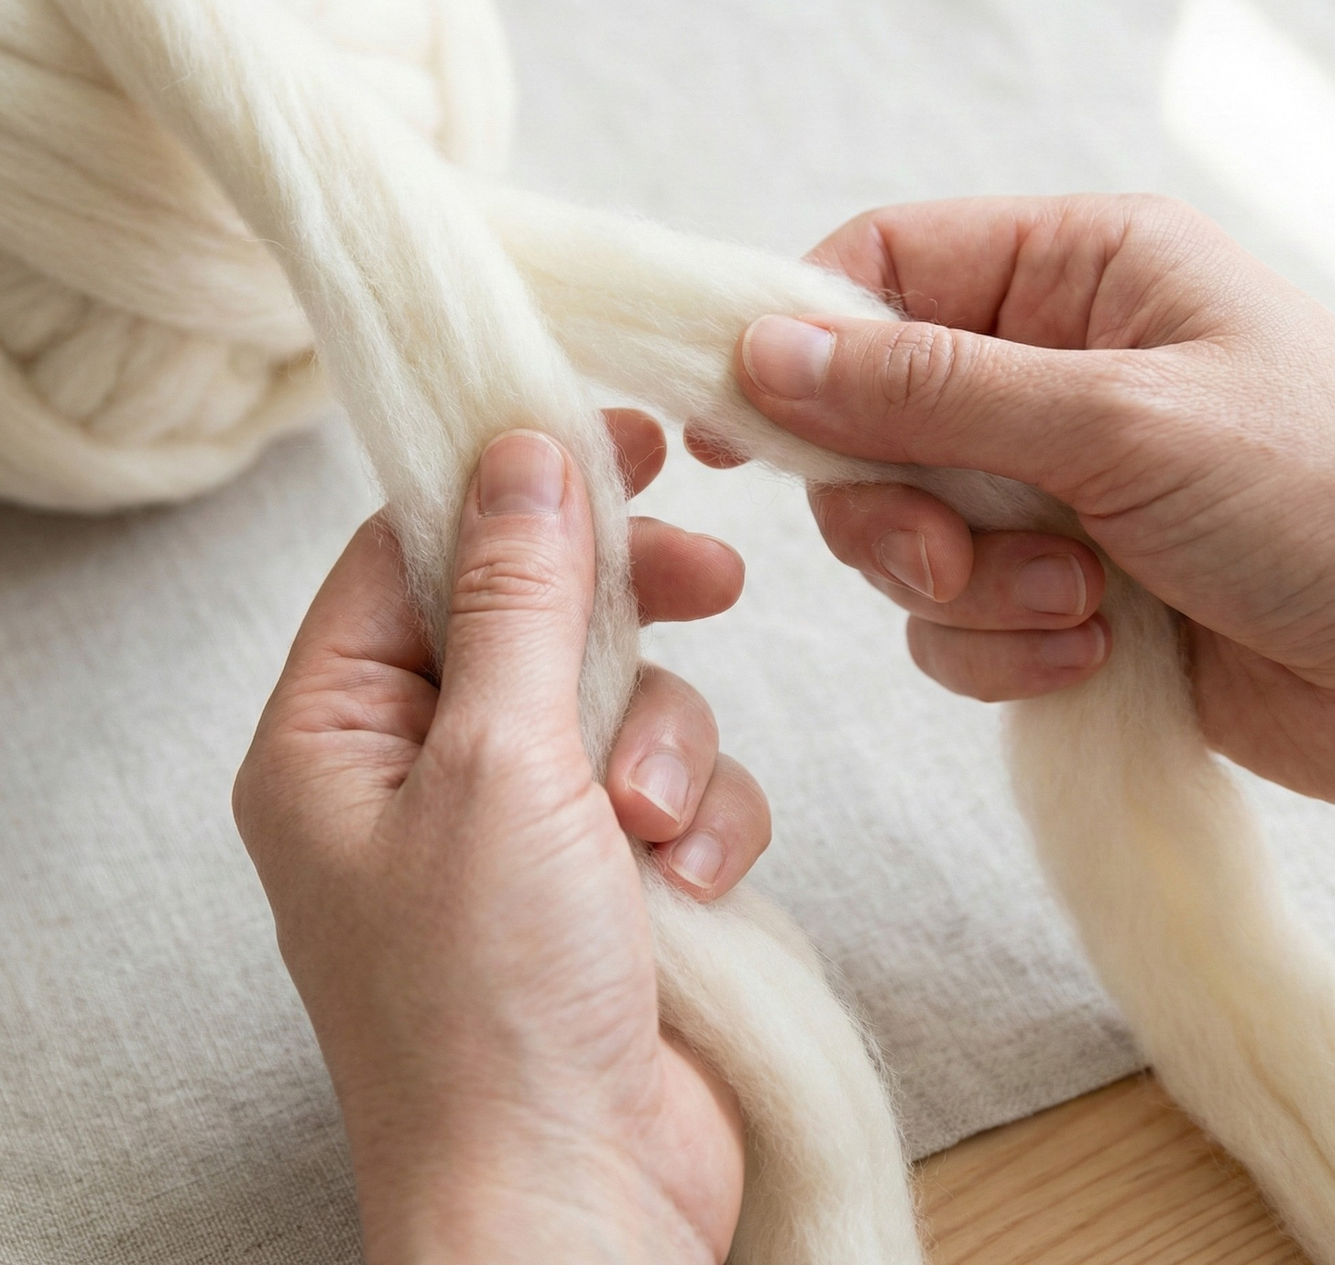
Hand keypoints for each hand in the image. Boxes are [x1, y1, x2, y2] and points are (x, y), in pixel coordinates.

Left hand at [233, 411, 764, 1264]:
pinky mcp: (607, 877)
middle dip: (621, 616)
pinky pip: (676, 785)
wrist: (576, 1201)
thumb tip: (518, 452)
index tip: (606, 436)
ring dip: (664, 747)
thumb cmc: (490, 1005)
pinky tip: (691, 883)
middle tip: (705, 576)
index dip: (503, 485)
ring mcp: (519, 830)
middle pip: (530, 616)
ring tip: (652, 828)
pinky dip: (699, 819)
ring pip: (623, 700)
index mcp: (337, 738)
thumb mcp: (497, 763)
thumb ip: (513, 596)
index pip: (404, 553)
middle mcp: (420, 776)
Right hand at [694, 195, 1334, 815]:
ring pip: (902, 534)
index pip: (880, 266)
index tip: (736, 421)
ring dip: (966, 589)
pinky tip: (1091, 654)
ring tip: (1078, 607)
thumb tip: (763, 350)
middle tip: (951, 552)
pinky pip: (951, 621)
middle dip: (897, 506)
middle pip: (868, 418)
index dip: (794, 335)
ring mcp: (1047, 485)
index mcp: (1076, 272)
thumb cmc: (1333, 497)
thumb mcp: (1120, 419)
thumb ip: (929, 389)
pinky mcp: (1051, 590)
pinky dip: (1001, 650)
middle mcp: (1048, 369)